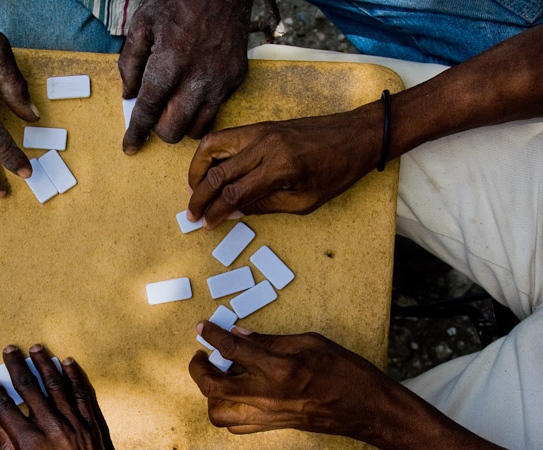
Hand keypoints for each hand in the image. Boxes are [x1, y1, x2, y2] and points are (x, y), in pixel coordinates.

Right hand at [0, 345, 166, 449]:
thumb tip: (1, 427)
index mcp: (30, 444)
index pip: (8, 408)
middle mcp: (52, 429)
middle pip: (31, 389)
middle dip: (17, 367)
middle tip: (10, 349)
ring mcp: (75, 426)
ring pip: (57, 386)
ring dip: (45, 364)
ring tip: (36, 347)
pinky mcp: (92, 428)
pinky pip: (82, 396)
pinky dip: (75, 377)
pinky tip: (67, 363)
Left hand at [119, 0, 251, 153]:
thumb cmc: (180, 1)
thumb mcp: (143, 24)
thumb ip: (130, 63)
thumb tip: (128, 94)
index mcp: (169, 63)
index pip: (148, 111)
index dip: (136, 132)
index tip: (129, 146)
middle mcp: (197, 78)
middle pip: (173, 130)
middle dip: (159, 129)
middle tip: (155, 113)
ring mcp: (220, 82)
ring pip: (197, 128)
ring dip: (181, 124)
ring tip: (175, 105)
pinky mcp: (235, 80)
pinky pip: (215, 112)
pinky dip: (200, 111)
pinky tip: (193, 93)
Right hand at [187, 103, 382, 227]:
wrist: (356, 136)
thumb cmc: (337, 171)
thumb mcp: (305, 201)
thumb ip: (265, 206)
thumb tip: (232, 211)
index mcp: (280, 167)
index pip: (234, 192)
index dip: (215, 211)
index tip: (205, 224)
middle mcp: (265, 145)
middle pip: (217, 172)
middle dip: (199, 196)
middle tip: (191, 213)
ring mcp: (261, 131)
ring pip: (212, 147)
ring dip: (196, 170)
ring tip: (193, 190)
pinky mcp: (260, 126)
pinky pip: (224, 137)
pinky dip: (209, 154)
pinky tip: (207, 171)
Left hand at [189, 321, 394, 441]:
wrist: (366, 409)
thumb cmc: (346, 372)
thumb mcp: (310, 342)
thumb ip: (271, 340)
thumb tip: (240, 335)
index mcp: (279, 369)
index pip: (232, 350)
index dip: (212, 335)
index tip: (203, 327)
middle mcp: (268, 395)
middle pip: (213, 386)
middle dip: (198, 368)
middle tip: (201, 355)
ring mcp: (268, 415)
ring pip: (218, 412)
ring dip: (209, 394)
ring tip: (216, 376)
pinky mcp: (272, 427)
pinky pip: (235, 426)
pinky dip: (226, 410)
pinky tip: (234, 394)